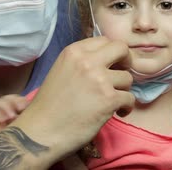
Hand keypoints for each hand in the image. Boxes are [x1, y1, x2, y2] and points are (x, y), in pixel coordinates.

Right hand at [0, 94, 28, 138]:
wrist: (15, 155)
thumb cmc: (25, 140)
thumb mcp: (29, 124)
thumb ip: (29, 115)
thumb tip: (31, 104)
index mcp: (16, 111)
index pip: (15, 98)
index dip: (19, 99)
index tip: (26, 105)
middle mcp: (6, 113)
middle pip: (5, 99)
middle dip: (12, 101)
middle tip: (19, 109)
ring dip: (4, 106)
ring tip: (11, 116)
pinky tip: (2, 120)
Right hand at [10, 37, 134, 163]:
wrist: (41, 131)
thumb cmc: (50, 105)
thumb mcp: (62, 70)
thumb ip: (82, 62)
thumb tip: (109, 61)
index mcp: (74, 52)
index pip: (104, 40)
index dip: (112, 53)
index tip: (112, 65)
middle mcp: (87, 61)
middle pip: (121, 49)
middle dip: (126, 62)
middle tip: (120, 77)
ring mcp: (99, 79)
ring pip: (128, 78)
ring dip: (123, 90)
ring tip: (111, 102)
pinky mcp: (108, 99)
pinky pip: (130, 98)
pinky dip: (126, 107)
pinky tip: (117, 113)